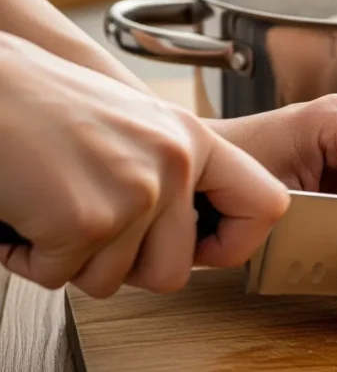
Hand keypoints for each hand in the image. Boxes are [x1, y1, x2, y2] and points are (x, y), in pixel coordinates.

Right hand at [0, 32, 289, 297]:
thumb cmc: (40, 100)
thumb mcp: (133, 124)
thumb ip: (170, 171)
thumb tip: (191, 231)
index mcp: (191, 139)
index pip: (267, 204)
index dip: (237, 243)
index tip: (203, 250)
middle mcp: (173, 164)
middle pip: (174, 272)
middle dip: (124, 266)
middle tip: (88, 225)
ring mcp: (135, 193)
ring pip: (112, 280)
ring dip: (71, 258)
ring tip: (50, 203)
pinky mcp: (88, 221)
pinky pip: (60, 277)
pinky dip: (30, 256)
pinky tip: (23, 211)